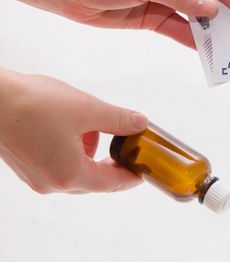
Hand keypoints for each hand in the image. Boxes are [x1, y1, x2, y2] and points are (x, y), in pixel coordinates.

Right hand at [0, 68, 148, 193]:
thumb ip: (118, 120)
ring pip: (76, 171)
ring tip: (93, 126)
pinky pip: (59, 164)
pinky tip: (72, 127)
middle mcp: (51, 183)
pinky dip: (72, 150)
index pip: (112, 183)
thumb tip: (139, 123)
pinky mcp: (26, 166)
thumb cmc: (32, 105)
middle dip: (112, 162)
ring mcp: (36, 177)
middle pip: (94, 180)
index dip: (132, 176)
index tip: (144, 170)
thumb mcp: (87, 109)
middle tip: (126, 147)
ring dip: (91, 152)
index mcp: (69, 174)